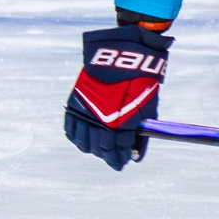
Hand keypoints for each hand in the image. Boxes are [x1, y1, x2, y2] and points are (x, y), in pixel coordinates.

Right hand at [65, 25, 171, 170]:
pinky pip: (71, 127)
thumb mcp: (147, 110)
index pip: (116, 151)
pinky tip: (83, 139)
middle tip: (112, 156)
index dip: (118, 159)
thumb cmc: (141, 81)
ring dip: (91, 148)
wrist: (124, 54)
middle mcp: (100, 119)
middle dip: (107, 155)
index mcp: (120, 123)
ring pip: (83, 141)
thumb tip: (136, 156)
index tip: (121, 164)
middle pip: (99, 148)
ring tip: (99, 148)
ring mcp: (86, 110)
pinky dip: (76, 136)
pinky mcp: (76, 101)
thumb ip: (139, 135)